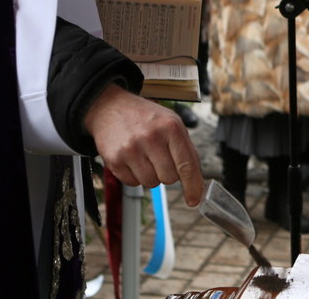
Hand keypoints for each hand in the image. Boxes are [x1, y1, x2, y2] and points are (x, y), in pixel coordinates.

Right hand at [84, 84, 203, 206]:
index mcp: (171, 127)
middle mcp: (151, 137)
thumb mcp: (172, 123)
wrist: (110, 108)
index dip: (193, 186)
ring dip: (151, 175)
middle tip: (159, 158)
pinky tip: (132, 158)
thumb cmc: (146, 117)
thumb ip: (186, 150)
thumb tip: (197, 180)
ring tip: (144, 156)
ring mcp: (131, 149)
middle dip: (167, 173)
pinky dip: (135, 176)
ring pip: (151, 183)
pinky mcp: (114, 160)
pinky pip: (133, 183)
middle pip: (169, 178)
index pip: (187, 165)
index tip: (194, 200)